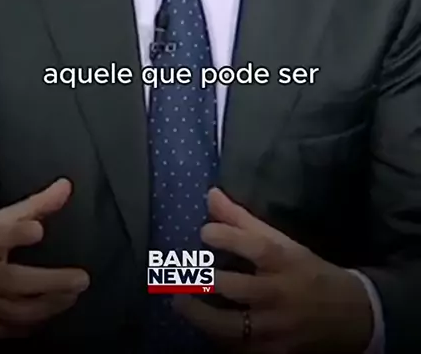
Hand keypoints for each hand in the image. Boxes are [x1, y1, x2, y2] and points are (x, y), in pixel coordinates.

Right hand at [0, 178, 88, 338]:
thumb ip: (34, 206)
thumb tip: (66, 186)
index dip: (17, 233)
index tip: (38, 230)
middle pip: (13, 281)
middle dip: (50, 282)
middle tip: (82, 279)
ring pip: (15, 311)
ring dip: (49, 306)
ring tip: (73, 296)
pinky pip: (7, 331)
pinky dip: (30, 325)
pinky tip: (49, 315)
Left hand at [173, 188, 372, 353]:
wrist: (353, 316)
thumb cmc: (309, 271)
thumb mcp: (284, 243)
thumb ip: (243, 221)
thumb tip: (211, 195)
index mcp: (284, 261)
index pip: (255, 246)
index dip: (226, 237)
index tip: (204, 232)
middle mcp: (279, 294)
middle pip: (236, 288)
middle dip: (204, 280)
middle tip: (181, 273)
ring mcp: (276, 328)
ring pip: (231, 327)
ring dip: (200, 315)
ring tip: (179, 301)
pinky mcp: (274, 353)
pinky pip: (239, 349)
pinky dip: (219, 339)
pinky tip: (205, 328)